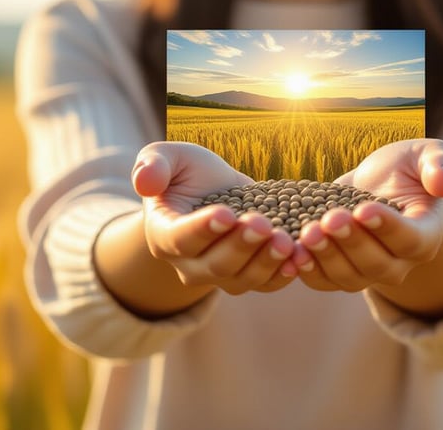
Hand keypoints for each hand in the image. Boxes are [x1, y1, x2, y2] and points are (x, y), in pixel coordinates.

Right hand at [133, 141, 297, 294]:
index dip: (203, 229)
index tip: (226, 213)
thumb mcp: (169, 157)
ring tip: (286, 241)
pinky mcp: (249, 276)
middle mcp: (189, 264)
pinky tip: (299, 259)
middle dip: (241, 245)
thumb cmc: (188, 173)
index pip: (180, 239)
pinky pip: (266, 284)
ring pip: (242, 279)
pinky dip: (283, 275)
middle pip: (215, 265)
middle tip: (262, 225)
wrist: (215, 192)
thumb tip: (143, 182)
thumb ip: (152, 164)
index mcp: (164, 234)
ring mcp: (221, 275)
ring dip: (265, 262)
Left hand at [291, 139, 442, 291]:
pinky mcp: (339, 272)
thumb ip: (441, 163)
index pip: (410, 240)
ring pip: (348, 277)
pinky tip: (291, 251)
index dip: (387, 228)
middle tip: (330, 219)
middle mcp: (400, 263)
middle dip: (351, 243)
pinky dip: (306, 270)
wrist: (377, 184)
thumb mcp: (428, 154)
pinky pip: (323, 281)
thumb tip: (442, 183)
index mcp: (426, 235)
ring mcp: (368, 272)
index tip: (362, 209)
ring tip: (307, 233)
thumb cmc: (407, 168)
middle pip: (377, 265)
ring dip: (326, 257)